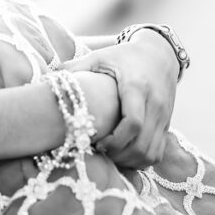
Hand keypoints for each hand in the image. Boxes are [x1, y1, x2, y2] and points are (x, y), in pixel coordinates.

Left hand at [62, 30, 178, 168]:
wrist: (159, 54)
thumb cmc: (122, 56)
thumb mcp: (99, 56)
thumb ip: (75, 68)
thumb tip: (47, 79)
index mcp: (136, 87)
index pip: (133, 123)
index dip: (115, 140)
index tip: (97, 143)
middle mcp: (154, 104)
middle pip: (142, 144)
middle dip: (119, 155)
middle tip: (99, 151)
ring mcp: (164, 117)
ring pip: (151, 154)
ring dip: (129, 161)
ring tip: (109, 154)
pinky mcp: (167, 124)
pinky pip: (158, 153)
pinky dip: (141, 159)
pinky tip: (123, 153)